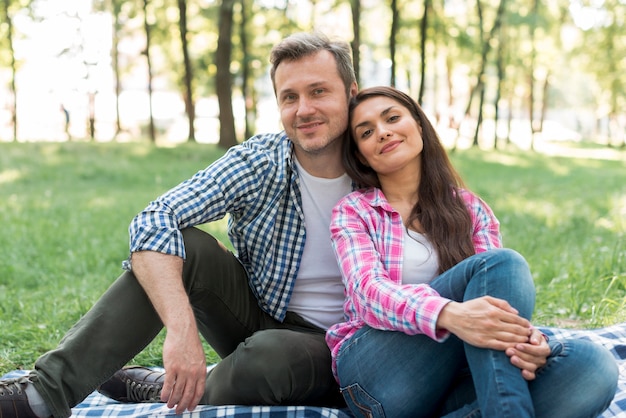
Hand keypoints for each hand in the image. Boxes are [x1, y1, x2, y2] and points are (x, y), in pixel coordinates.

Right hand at [129, 252, 206, 413]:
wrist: (183, 329)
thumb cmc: (189, 343)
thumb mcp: (198, 357)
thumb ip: (197, 369)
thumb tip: (195, 381)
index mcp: (202, 369)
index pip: (199, 391)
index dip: (194, 402)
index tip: (190, 408)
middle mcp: (194, 372)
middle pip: (188, 394)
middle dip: (183, 405)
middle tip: (178, 412)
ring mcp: (183, 370)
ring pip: (178, 391)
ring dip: (173, 401)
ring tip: (169, 406)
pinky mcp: (172, 366)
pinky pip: (169, 384)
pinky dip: (166, 393)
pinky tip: (163, 398)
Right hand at [437, 296, 531, 349]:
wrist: (453, 316)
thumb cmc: (471, 307)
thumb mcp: (486, 299)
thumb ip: (502, 304)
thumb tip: (517, 312)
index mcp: (495, 311)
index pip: (516, 319)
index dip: (525, 324)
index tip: (529, 326)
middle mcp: (493, 323)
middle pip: (516, 330)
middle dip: (526, 334)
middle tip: (531, 336)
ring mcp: (488, 333)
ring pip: (511, 339)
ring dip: (521, 342)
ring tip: (526, 343)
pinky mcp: (483, 342)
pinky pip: (501, 346)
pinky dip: (510, 348)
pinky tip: (516, 349)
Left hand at [506, 328, 549, 380]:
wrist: (523, 341)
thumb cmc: (528, 335)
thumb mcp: (532, 332)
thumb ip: (535, 335)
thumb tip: (535, 342)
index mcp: (544, 349)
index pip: (539, 350)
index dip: (529, 349)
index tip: (518, 345)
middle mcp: (542, 359)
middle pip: (533, 359)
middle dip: (520, 355)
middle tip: (509, 351)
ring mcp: (536, 366)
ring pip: (531, 367)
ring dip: (521, 363)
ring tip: (511, 358)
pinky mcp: (531, 372)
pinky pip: (531, 376)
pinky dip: (527, 375)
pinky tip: (522, 372)